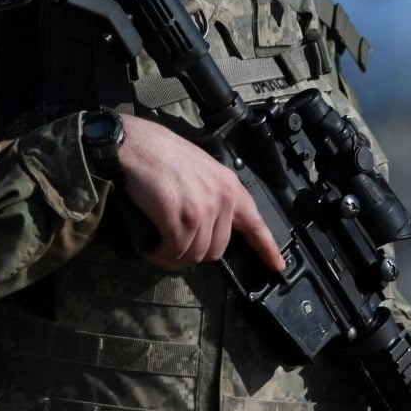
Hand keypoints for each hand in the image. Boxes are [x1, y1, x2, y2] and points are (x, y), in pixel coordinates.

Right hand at [111, 115, 285, 273]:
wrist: (133, 144)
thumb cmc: (158, 151)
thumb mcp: (200, 168)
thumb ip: (211, 193)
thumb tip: (206, 225)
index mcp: (229, 186)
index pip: (255, 224)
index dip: (267, 248)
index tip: (277, 265)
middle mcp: (221, 199)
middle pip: (217, 250)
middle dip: (194, 254)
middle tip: (174, 248)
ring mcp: (201, 209)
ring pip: (194, 254)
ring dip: (174, 258)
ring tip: (158, 249)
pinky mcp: (178, 218)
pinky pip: (173, 251)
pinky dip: (160, 254)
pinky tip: (151, 248)